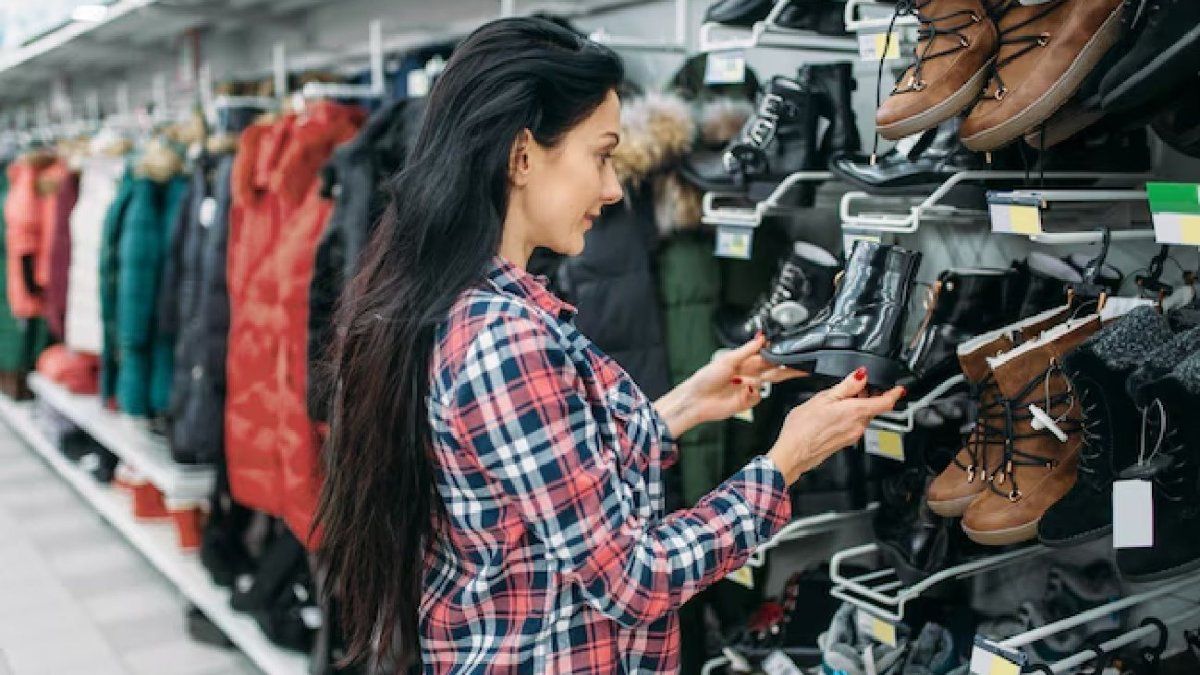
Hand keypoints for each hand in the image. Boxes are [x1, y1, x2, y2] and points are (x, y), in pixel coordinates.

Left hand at [655, 334, 805, 437]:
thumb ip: (747, 350)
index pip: (766, 356)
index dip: (777, 354)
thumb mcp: (728, 359)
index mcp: (744, 361)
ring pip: (766, 383)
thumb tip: (761, 338)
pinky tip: (745, 390)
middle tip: (796, 366)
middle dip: (783, 368)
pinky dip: (754, 393)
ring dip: (761, 380)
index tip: (787, 350)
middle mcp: (747, 374)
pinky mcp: (746, 401)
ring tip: (750, 380)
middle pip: (772, 370)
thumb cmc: (706, 378)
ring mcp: (747, 388)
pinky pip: (758, 397)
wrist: (697, 400)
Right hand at [766, 367, 904, 485]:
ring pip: (863, 416)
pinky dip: (850, 416)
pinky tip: (832, 414)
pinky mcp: (846, 442)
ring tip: (838, 399)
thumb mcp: (824, 398)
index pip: (886, 402)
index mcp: (856, 412)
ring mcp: (853, 435)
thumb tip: (862, 375)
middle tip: (856, 386)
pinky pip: (854, 425)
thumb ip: (847, 386)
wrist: (793, 453)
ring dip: (857, 405)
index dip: (895, 393)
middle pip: (873, 408)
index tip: (899, 388)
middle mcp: (858, 426)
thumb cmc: (803, 428)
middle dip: (868, 396)